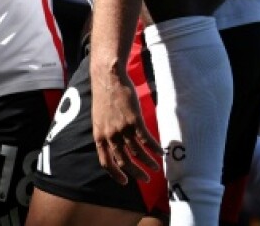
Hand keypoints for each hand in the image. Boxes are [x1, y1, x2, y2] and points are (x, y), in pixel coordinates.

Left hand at [91, 66, 162, 184]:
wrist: (108, 77)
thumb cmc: (105, 96)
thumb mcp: (99, 119)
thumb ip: (105, 133)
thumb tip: (112, 145)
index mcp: (99, 136)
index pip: (106, 163)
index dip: (116, 174)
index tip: (125, 181)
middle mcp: (110, 136)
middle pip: (124, 162)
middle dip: (136, 173)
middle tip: (146, 179)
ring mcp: (122, 129)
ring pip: (137, 153)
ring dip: (148, 162)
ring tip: (156, 167)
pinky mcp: (134, 121)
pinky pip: (146, 140)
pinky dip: (154, 148)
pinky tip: (160, 151)